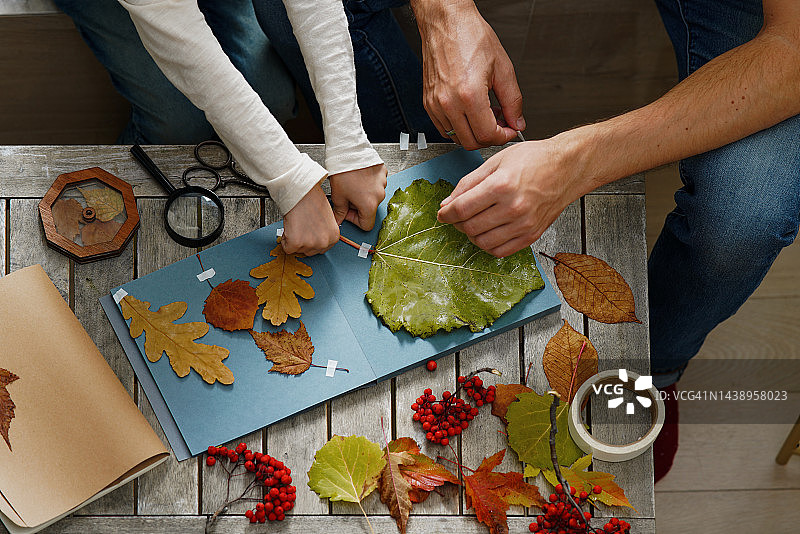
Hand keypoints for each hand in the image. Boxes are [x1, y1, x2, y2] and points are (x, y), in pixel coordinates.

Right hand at [282, 184, 338, 255]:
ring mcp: (310, 243)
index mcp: (334, 236)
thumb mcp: (327, 218)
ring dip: (294, 240)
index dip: (312, 241)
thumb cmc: (312, 200)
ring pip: (298, 250)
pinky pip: (287, 248)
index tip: (309, 234)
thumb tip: (316, 238)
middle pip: (310, 252)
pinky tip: (290, 228)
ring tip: (297, 225)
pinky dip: (285, 239)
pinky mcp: (296, 243)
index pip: (322, 249)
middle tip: (301, 227)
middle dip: (303, 242)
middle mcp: (324, 242)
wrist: (301, 191)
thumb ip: (324, 232)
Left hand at [329, 163, 387, 229]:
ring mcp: (383, 184)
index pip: (366, 225)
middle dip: (357, 206)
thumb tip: (338, 220)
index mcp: (369, 205)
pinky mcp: (383, 173)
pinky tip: (358, 177)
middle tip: (345, 196)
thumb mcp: (338, 196)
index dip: (354, 220)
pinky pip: (376, 184)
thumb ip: (339, 212)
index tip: (347, 212)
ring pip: (373, 196)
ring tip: (351, 184)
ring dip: (363, 194)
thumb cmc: (344, 171)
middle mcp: (379, 196)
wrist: (349, 150)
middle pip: (369, 209)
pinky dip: (368, 184)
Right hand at [412, 0, 523, 149]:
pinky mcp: (429, 103)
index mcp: (470, 95)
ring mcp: (436, 104)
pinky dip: (459, 127)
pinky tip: (470, 112)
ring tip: (485, 114)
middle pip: (471, 142)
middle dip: (490, 137)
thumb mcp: (503, 68)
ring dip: (474, 132)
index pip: (488, 134)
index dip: (503, 136)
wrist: (446, 23)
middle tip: (500, 124)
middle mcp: (449, 102)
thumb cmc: (471, 37)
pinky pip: (443, 128)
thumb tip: (517, 122)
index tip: (509, 130)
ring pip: (457, 137)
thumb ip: (513, 101)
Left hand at [437, 141, 583, 256]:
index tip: (442, 214)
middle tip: (458, 216)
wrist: (567, 167)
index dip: (446, 214)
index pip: (462, 209)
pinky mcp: (532, 235)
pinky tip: (489, 232)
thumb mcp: (496, 161)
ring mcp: (524, 224)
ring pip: (483, 243)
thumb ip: (468, 183)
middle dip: (458, 224)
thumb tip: (447, 203)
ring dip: (472, 235)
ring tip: (474, 223)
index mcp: (501, 185)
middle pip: (470, 228)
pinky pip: (501, 251)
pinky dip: (489, 245)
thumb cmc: (535, 159)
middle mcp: (513, 207)